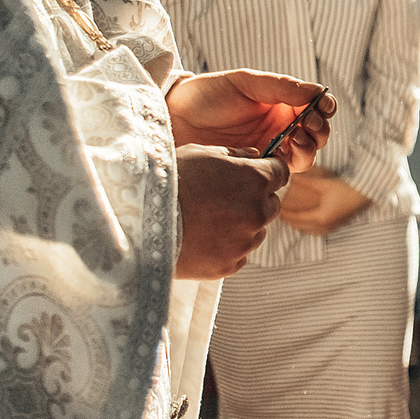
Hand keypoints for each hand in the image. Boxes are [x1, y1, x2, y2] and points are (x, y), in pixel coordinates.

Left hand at [166, 69, 332, 170]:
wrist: (173, 119)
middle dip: (320, 129)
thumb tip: (317, 91)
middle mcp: (280, 127)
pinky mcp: (256, 170)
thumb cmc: (207, 95)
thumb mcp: (244, 82)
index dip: (324, 108)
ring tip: (294, 138)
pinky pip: (283, 172)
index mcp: (281, 102)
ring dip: (309, 147)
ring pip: (305, 155)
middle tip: (307, 124)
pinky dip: (290, 163)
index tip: (320, 107)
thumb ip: (280, 86)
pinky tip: (278, 152)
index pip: (316, 107)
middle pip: (316, 134)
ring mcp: (269, 149)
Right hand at [173, 144, 291, 278]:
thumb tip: (255, 155)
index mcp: (255, 180)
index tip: (253, 173)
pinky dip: (227, 247)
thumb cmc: (167, 180)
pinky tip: (201, 238)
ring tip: (206, 219)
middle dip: (255, 198)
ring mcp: (245, 242)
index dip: (268, 171)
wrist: (137, 223)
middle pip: (272, 204)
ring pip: (256, 231)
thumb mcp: (200, 153)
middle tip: (223, 197)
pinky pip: (239, 254)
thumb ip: (234, 154)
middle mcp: (257, 212)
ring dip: (242, 224)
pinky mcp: (229, 265)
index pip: (281, 173)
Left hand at [274, 166, 371, 235]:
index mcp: (321, 217)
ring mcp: (334, 225)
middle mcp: (326, 225)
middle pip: (303, 227)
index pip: (298, 219)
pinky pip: (321, 229)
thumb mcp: (325, 183)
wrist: (369, 192)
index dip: (286, 215)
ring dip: (302, 226)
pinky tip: (312, 221)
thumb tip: (293, 176)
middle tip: (282, 216)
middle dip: (291, 222)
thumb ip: (308, 181)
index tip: (277, 211)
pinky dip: (311, 227)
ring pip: (312, 231)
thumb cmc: (348, 188)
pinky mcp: (340, 222)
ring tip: (294, 220)